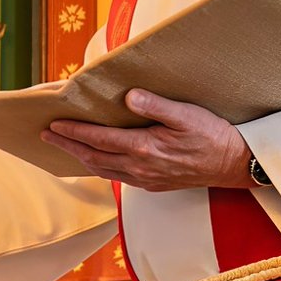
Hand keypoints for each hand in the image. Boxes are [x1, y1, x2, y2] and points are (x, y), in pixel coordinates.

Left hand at [41, 89, 252, 191]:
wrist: (234, 164)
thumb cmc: (212, 135)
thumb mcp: (187, 114)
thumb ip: (156, 105)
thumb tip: (129, 96)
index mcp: (144, 149)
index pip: (99, 139)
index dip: (74, 132)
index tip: (54, 125)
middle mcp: (140, 168)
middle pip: (93, 157)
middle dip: (68, 146)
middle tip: (47, 136)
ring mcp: (145, 179)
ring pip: (102, 170)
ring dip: (80, 158)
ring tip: (65, 146)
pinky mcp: (152, 184)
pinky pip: (116, 176)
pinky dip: (99, 167)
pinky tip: (94, 160)